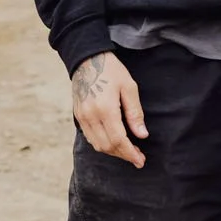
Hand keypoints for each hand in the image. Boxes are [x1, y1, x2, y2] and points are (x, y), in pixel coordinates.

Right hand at [71, 50, 147, 165]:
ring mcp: (82, 117)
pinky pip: (90, 138)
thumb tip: (142, 135)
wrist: (87, 59)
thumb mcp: (129, 88)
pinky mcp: (78, 116)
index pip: (119, 140)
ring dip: (113, 152)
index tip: (141, 161)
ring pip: (98, 145)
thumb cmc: (112, 71)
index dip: (130, 153)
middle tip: (138, 157)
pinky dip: (103, 144)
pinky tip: (114, 142)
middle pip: (108, 146)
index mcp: (105, 109)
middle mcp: (91, 116)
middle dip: (123, 155)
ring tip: (128, 151)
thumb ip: (135, 113)